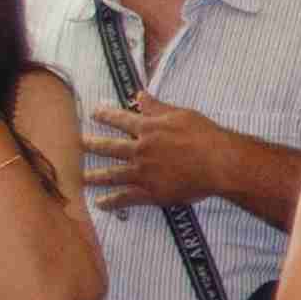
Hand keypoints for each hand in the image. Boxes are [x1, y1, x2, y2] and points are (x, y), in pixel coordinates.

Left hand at [78, 92, 242, 212]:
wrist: (220, 164)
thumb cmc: (206, 137)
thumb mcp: (181, 114)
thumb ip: (158, 107)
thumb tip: (140, 95)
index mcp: (148, 128)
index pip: (120, 119)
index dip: (106, 115)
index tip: (94, 112)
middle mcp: (140, 150)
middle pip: (110, 147)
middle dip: (92, 145)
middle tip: (80, 144)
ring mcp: (143, 172)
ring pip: (112, 174)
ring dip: (95, 176)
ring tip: (83, 178)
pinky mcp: (151, 192)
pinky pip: (127, 198)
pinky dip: (112, 201)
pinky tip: (101, 203)